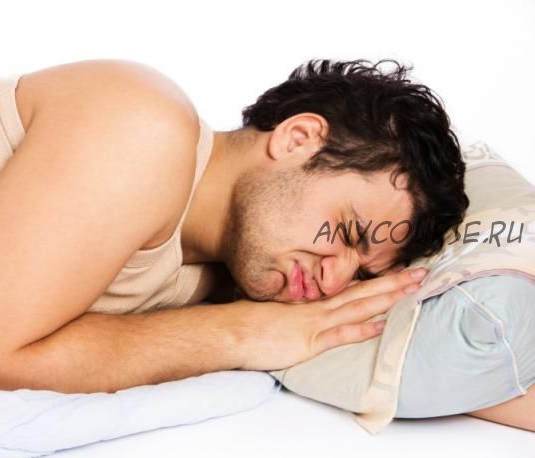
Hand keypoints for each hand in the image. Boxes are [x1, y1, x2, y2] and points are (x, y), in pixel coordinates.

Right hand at [234, 267, 426, 370]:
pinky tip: (382, 324)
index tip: (398, 271)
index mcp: (311, 302)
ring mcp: (314, 323)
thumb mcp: (274, 312)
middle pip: (362, 291)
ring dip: (388, 297)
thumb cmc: (246, 323)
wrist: (228, 332)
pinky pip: (339, 334)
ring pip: (358, 306)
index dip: (376, 280)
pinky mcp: (308, 341)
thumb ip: (292, 311)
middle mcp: (317, 308)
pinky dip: (362, 330)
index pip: (349, 288)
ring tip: (414, 289)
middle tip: (421, 273)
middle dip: (394, 282)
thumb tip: (300, 312)